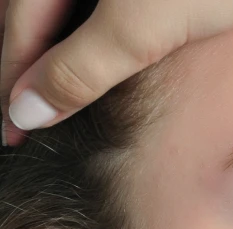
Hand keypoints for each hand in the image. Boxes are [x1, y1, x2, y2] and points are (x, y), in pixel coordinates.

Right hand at [0, 0, 232, 145]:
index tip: (12, 133)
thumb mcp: (141, 28)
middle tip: (29, 124)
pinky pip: (95, 8)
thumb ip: (80, 68)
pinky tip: (100, 62)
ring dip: (59, 55)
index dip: (11, 83)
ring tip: (61, 101)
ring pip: (65, 12)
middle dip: (30, 70)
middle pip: (32, 16)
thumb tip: (27, 111)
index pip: (15, 27)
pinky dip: (89, 37)